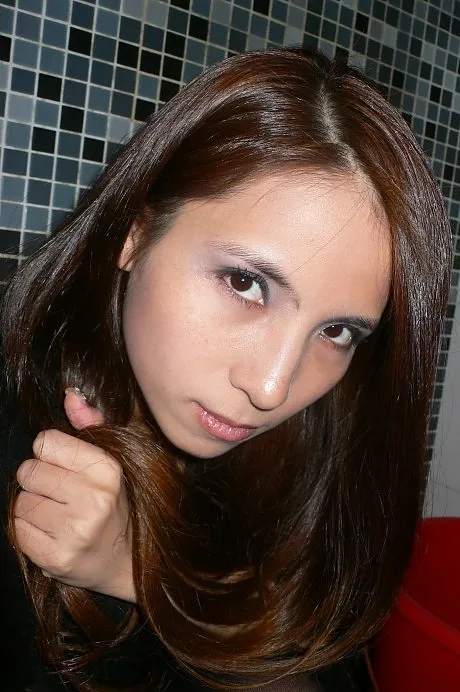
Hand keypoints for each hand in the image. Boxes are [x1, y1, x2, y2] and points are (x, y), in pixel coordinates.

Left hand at [14, 390, 134, 601]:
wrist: (126, 561)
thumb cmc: (114, 504)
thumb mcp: (110, 462)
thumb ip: (90, 425)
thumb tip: (70, 395)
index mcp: (107, 469)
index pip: (46, 442)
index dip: (49, 453)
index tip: (64, 466)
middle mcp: (93, 499)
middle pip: (29, 471)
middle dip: (37, 480)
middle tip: (58, 493)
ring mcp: (74, 530)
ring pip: (20, 501)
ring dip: (31, 506)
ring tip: (55, 514)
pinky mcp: (56, 556)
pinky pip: (17, 528)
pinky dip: (27, 529)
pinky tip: (50, 531)